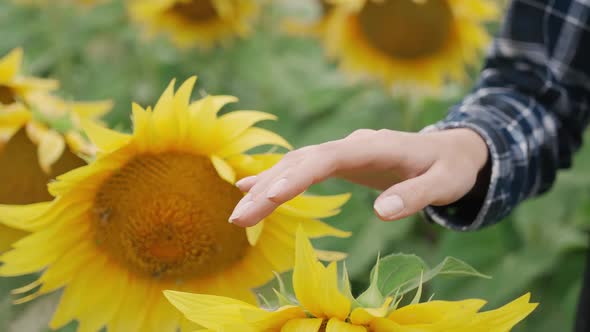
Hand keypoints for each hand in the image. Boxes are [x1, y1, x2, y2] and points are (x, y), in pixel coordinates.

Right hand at [229, 128, 488, 226]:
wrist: (453, 149)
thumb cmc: (451, 169)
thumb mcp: (445, 184)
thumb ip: (416, 195)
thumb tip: (380, 212)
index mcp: (376, 147)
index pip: (328, 158)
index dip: (296, 176)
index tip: (268, 198)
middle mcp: (353, 144)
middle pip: (302, 161)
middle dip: (268, 189)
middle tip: (238, 220)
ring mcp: (345, 150)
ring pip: (297, 163)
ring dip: (267, 186)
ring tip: (238, 212)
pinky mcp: (341, 160)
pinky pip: (303, 167)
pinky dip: (277, 178)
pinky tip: (252, 188)